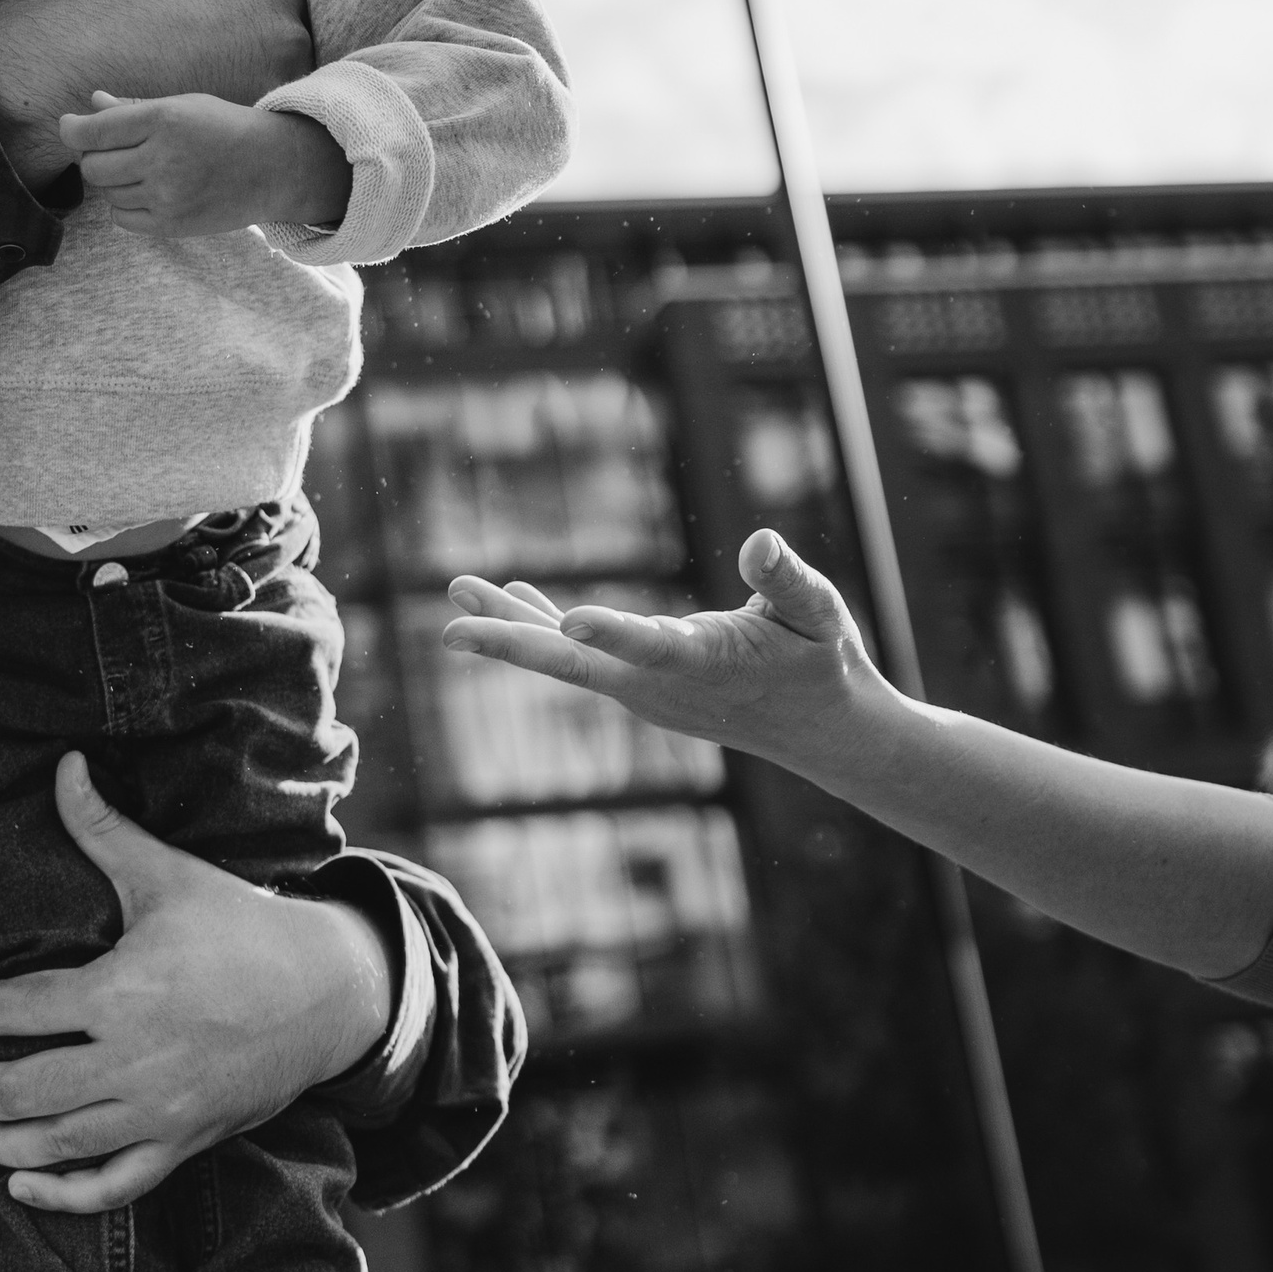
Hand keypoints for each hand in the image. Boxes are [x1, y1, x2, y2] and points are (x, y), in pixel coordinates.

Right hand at [0, 0, 312, 187]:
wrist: (50, 58)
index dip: (239, 3)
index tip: (195, 8)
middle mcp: (287, 44)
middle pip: (282, 43)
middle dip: (246, 42)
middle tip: (185, 41)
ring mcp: (264, 94)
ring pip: (267, 82)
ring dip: (239, 77)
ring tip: (181, 67)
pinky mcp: (233, 136)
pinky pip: (244, 121)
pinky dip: (224, 110)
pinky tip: (179, 95)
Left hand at [0, 752, 389, 1211]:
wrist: (324, 991)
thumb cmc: (239, 927)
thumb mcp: (168, 875)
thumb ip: (103, 829)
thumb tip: (61, 766)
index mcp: (122, 990)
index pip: (19, 1010)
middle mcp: (135, 1058)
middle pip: (25, 1089)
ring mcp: (159, 1109)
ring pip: (59, 1145)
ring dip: (8, 1141)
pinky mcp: (184, 1143)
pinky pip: (112, 1188)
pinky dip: (62, 1197)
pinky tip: (26, 1187)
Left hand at [59, 91, 350, 236]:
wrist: (273, 168)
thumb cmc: (223, 129)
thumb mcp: (182, 106)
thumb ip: (133, 108)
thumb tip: (91, 103)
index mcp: (164, 120)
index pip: (93, 132)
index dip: (72, 130)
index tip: (70, 127)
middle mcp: (163, 159)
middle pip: (94, 167)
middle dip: (95, 157)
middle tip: (112, 149)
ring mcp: (167, 196)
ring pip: (108, 193)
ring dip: (115, 181)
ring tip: (143, 168)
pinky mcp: (172, 224)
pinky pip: (123, 218)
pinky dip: (125, 206)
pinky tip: (147, 190)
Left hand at [441, 529, 877, 758]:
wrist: (821, 730)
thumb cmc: (823, 662)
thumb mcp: (820, 613)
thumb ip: (786, 580)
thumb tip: (759, 540)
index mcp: (706, 662)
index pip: (651, 647)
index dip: (612, 633)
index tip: (570, 617)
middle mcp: (662, 684)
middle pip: (576, 665)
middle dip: (512, 645)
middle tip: (449, 631)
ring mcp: (644, 690)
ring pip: (568, 657)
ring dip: (512, 625)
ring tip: (457, 589)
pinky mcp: (641, 684)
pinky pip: (583, 655)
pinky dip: (546, 624)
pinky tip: (517, 595)